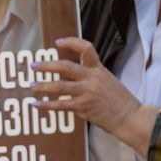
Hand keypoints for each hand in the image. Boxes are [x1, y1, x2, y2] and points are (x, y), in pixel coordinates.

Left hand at [32, 37, 156, 153]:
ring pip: (59, 86)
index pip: (86, 48)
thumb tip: (68, 77)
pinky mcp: (84, 107)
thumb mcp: (108, 81)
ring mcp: (87, 92)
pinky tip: (36, 104)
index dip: (71, 42)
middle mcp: (92, 78)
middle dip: (46, 65)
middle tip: (33, 66)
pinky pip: (60, 104)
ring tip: (31, 86)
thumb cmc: (119, 101)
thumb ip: (90, 77)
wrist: (130, 117)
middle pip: (65, 66)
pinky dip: (46, 104)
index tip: (57, 42)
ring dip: (42, 85)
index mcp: (99, 69)